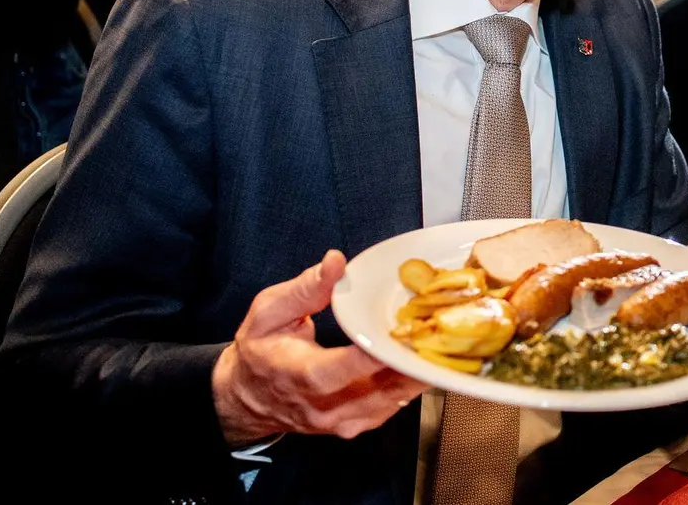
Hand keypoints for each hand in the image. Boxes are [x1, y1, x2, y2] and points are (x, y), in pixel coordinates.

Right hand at [211, 250, 430, 445]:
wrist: (248, 397)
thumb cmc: (260, 350)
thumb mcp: (269, 312)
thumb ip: (305, 288)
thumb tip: (335, 263)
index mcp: (299, 375)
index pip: (342, 369)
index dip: (376, 354)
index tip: (403, 332)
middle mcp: (323, 406)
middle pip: (380, 389)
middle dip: (411, 360)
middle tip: (438, 331)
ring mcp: (342, 421)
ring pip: (393, 401)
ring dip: (418, 372)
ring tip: (439, 341)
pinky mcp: (356, 425)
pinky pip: (393, 407)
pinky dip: (410, 384)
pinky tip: (423, 359)